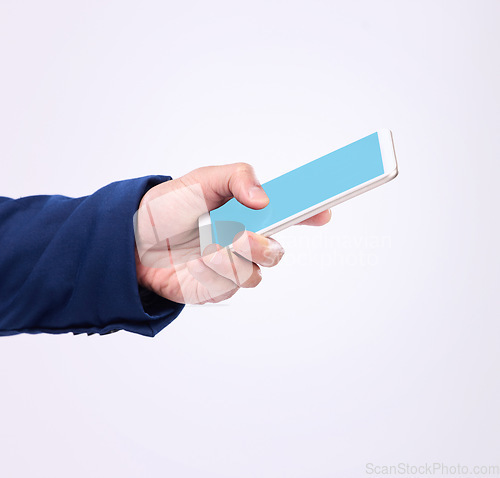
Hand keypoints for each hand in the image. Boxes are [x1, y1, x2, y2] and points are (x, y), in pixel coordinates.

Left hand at [134, 163, 330, 303]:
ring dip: (232, 259)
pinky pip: (229, 286)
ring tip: (207, 247)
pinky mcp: (216, 289)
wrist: (134, 238)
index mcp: (248, 214)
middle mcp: (245, 242)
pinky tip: (195, 263)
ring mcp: (232, 267)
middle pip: (276, 252)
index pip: (288, 215)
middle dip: (263, 246)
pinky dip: (212, 273)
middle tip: (242, 235)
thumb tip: (265, 199)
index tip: (323, 212)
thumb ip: (237, 178)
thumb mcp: (203, 179)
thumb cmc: (170, 206)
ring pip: (255, 272)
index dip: (310, 214)